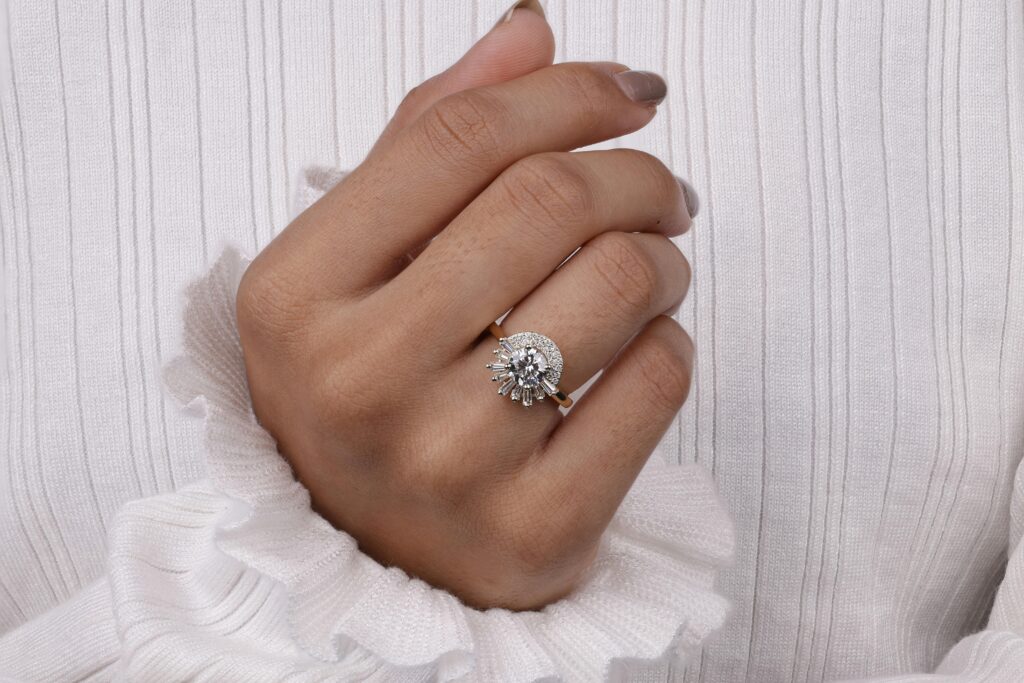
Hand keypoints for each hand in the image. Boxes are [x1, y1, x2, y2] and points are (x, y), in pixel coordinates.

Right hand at [236, 7, 693, 610]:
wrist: (380, 553)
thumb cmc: (373, 388)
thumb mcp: (356, 265)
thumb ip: (430, 138)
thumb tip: (531, 29)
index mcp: (295, 295)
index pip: (457, 138)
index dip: (567, 91)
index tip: (629, 93)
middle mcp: (357, 381)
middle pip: (548, 200)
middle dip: (637, 172)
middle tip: (659, 190)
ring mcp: (445, 465)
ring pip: (619, 283)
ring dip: (664, 255)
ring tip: (651, 268)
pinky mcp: (533, 531)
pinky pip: (658, 381)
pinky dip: (672, 340)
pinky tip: (642, 346)